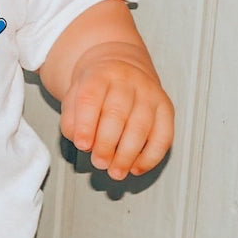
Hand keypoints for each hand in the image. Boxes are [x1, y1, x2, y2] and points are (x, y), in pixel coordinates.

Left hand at [58, 44, 173, 180]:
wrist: (121, 66)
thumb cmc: (96, 88)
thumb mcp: (74, 96)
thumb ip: (72, 120)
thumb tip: (83, 143)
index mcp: (100, 76)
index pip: (91, 98)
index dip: (86, 125)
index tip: (82, 145)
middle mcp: (127, 81)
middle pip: (117, 114)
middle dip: (107, 144)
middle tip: (99, 163)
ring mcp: (149, 93)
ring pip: (142, 126)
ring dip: (128, 154)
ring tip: (116, 171)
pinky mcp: (165, 107)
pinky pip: (163, 135)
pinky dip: (151, 156)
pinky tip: (136, 167)